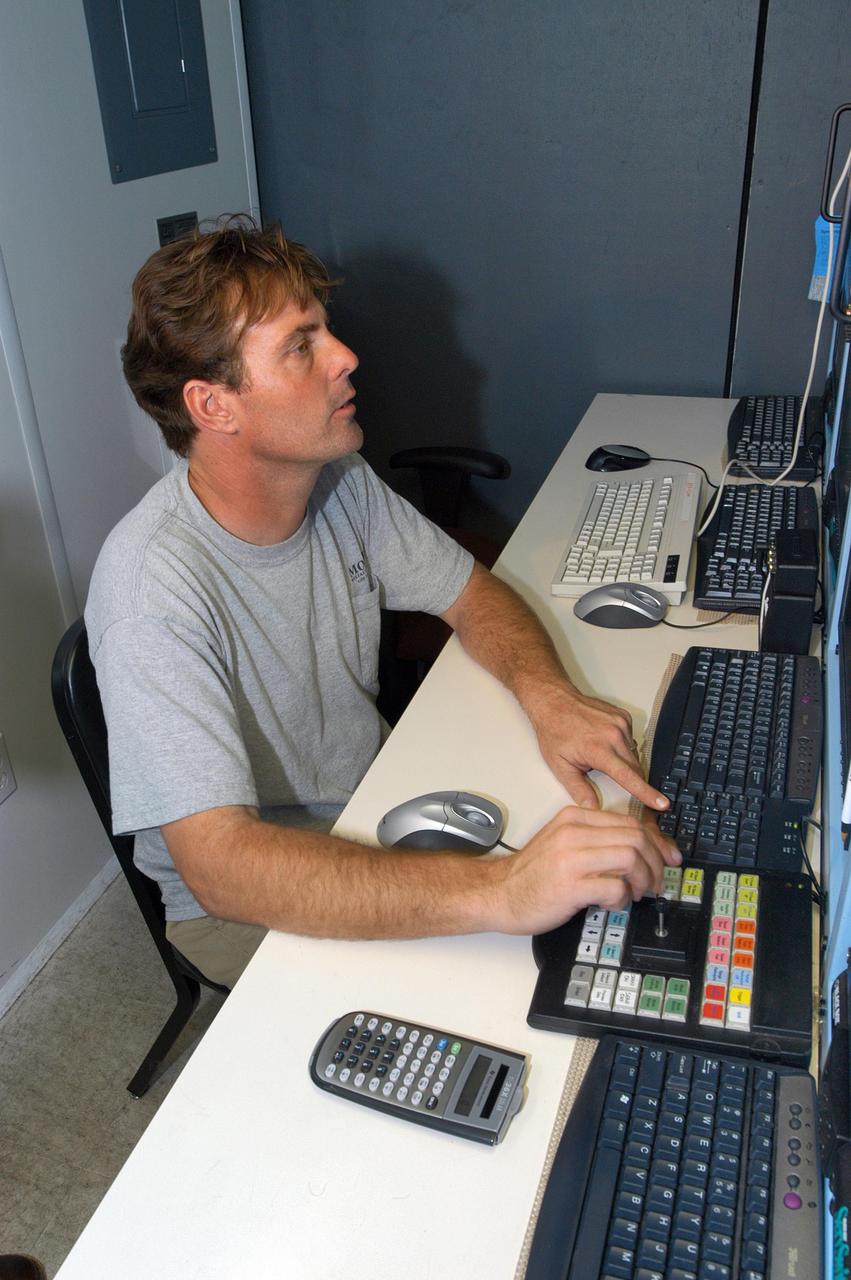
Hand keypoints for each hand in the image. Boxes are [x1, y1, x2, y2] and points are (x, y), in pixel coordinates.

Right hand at [492, 805, 680, 935]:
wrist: (499, 893)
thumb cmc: (533, 874)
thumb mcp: (565, 844)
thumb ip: (598, 841)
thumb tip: (644, 849)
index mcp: (575, 818)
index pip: (630, 822)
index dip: (657, 842)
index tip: (668, 859)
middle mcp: (574, 832)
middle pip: (636, 837)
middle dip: (656, 863)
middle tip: (655, 883)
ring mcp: (570, 857)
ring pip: (630, 857)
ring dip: (643, 879)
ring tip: (635, 894)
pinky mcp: (569, 885)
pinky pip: (615, 886)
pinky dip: (622, 898)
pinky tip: (613, 903)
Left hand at [532, 685, 668, 811]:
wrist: (555, 702)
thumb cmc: (555, 732)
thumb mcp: (561, 766)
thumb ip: (579, 790)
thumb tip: (592, 808)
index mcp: (598, 749)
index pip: (629, 777)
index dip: (647, 793)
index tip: (662, 803)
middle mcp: (613, 735)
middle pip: (635, 768)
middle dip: (631, 780)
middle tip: (612, 779)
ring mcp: (621, 724)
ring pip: (633, 754)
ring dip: (623, 761)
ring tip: (600, 755)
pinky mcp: (624, 717)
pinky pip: (630, 740)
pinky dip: (621, 746)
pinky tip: (605, 742)